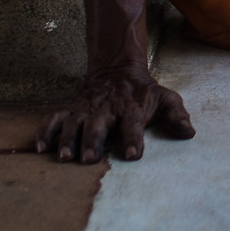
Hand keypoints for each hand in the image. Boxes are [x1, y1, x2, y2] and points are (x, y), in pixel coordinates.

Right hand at [34, 72, 194, 163]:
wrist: (117, 71)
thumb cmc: (144, 93)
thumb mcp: (166, 99)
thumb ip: (177, 115)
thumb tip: (189, 132)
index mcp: (130, 110)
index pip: (133, 126)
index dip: (133, 140)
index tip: (133, 155)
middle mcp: (106, 111)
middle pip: (97, 126)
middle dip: (93, 142)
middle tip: (89, 159)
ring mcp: (85, 110)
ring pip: (73, 124)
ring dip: (68, 140)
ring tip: (64, 157)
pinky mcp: (70, 111)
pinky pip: (52, 120)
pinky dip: (44, 132)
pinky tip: (40, 148)